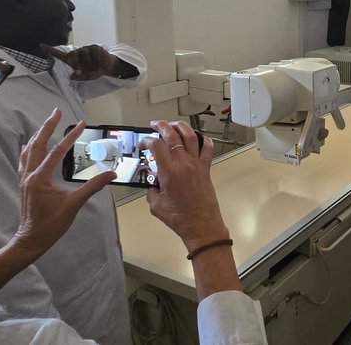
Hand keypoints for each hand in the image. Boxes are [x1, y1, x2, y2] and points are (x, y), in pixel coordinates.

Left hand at [10, 109, 114, 259]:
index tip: (82, 124)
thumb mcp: (74, 204)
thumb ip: (92, 186)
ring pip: (29, 150)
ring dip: (38, 135)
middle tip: (57, 111)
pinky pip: (24, 159)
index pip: (57, 151)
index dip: (71, 136)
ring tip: (46, 124)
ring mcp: (25, 178)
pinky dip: (29, 148)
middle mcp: (30, 173)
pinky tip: (31, 145)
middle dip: (48, 126)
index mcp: (41, 177)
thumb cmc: (52, 224)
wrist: (31, 239)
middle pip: (38, 144)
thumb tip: (111, 173)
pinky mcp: (24, 183)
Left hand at [42, 43, 118, 80]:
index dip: (51, 50)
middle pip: (72, 55)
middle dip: (77, 64)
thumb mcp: (88, 77)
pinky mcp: (94, 47)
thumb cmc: (95, 70)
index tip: (41, 45)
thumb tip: (73, 75)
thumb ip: (80, 77)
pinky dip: (97, 61)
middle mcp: (78, 52)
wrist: (108, 66)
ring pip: (84, 55)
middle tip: (83, 71)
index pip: (60, 54)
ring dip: (89, 64)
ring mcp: (86, 48)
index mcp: (73, 59)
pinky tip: (100, 63)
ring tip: (95, 68)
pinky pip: (93, 54)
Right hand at [144, 121, 229, 251]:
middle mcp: (184, 164)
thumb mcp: (156, 205)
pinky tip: (198, 138)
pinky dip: (203, 140)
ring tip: (173, 124)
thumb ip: (151, 190)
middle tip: (155, 124)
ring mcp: (197, 165)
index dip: (147, 141)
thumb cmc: (181, 218)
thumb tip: (152, 183)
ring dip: (181, 127)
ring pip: (191, 136)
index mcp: (169, 172)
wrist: (201, 226)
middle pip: (173, 135)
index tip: (143, 144)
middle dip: (162, 126)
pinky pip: (207, 148)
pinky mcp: (206, 169)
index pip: (156, 145)